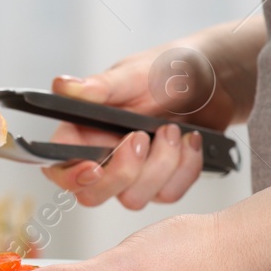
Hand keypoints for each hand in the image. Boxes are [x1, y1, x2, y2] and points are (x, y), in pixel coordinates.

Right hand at [46, 38, 235, 209]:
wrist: (211, 80)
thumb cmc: (166, 71)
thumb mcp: (133, 75)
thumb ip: (99, 86)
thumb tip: (64, 86)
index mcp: (82, 132)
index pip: (58, 168)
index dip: (69, 177)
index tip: (93, 168)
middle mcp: (102, 157)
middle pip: (92, 195)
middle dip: (123, 173)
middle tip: (142, 138)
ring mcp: (132, 175)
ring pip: (134, 198)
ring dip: (161, 165)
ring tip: (174, 130)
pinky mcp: (161, 182)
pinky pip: (168, 194)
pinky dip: (185, 168)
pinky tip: (190, 141)